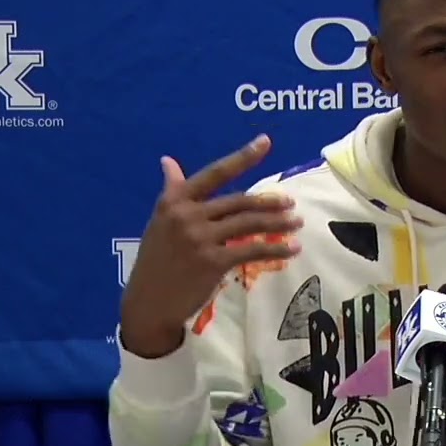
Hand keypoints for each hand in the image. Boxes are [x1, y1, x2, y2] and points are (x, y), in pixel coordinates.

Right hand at [120, 136, 302, 357]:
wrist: (148, 303)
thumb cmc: (156, 262)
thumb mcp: (160, 222)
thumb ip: (173, 191)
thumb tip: (168, 162)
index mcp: (174, 201)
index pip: (215, 173)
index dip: (242, 157)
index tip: (265, 142)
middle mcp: (187, 215)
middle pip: (239, 201)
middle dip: (269, 202)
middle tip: (291, 204)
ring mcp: (200, 238)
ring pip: (249, 223)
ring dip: (278, 223)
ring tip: (297, 223)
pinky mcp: (213, 261)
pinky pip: (252, 250)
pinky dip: (276, 249)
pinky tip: (292, 249)